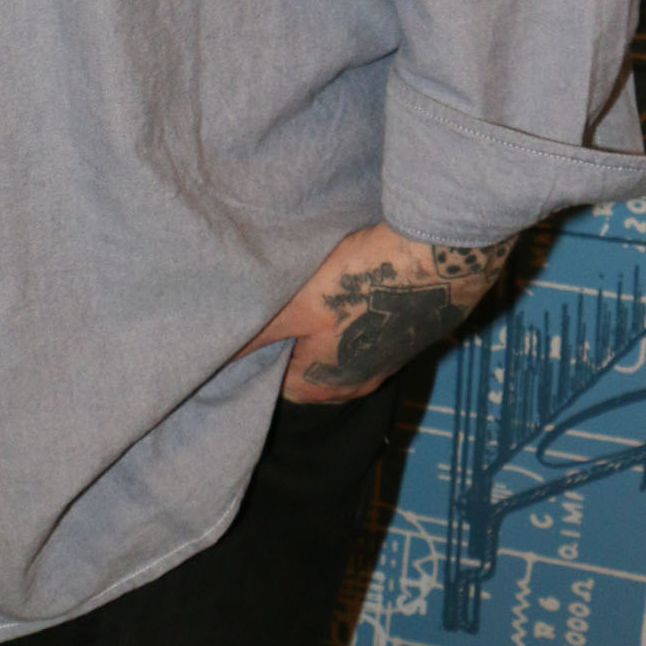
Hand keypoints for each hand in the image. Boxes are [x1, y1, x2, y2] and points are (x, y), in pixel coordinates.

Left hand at [246, 218, 516, 402]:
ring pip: (340, 349)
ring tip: (307, 291)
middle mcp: (357, 383)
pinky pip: (368, 331)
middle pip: (308, 368)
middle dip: (290, 342)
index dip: (258, 358)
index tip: (245, 328)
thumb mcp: (294, 307)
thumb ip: (251, 334)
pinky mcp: (407, 333)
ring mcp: (387, 360)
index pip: (275, 386)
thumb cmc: (359, 285)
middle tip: (272, 305)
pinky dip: (354, 314)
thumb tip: (205, 354)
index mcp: (325, 386)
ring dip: (323, 328)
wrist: (440, 259)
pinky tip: (349, 285)